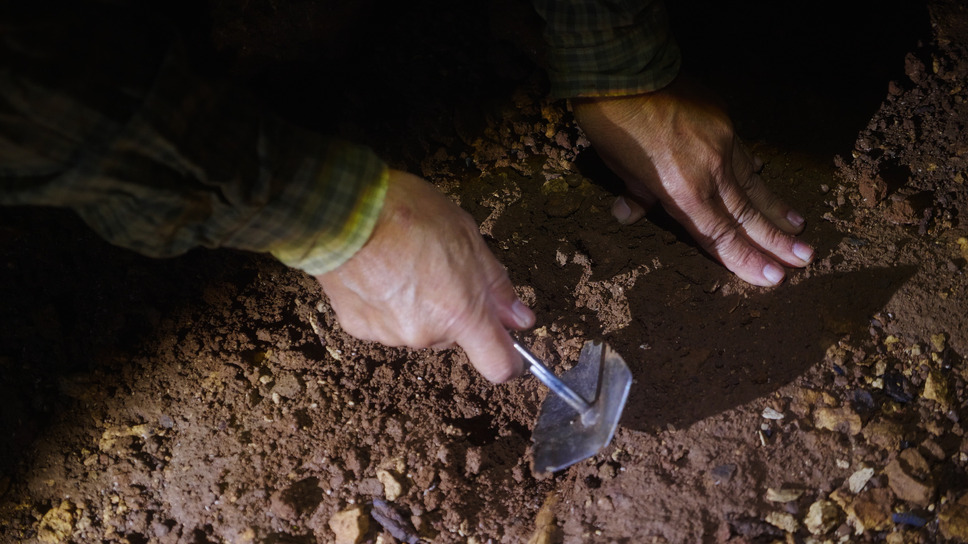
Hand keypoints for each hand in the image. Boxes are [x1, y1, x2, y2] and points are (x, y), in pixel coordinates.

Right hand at [316, 170, 534, 382]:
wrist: (342, 213)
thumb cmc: (408, 215)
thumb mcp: (468, 238)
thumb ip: (495, 285)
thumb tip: (520, 318)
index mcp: (462, 314)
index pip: (498, 365)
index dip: (509, 361)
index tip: (509, 347)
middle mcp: (427, 334)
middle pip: (453, 337)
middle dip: (453, 311)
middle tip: (440, 268)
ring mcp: (391, 334)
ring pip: (418, 328)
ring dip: (417, 305)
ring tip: (402, 263)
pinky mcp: (359, 328)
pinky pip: (384, 322)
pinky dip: (385, 303)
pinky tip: (377, 271)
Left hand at [572, 78, 813, 285]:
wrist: (626, 70)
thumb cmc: (613, 125)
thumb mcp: (619, 167)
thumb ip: (636, 194)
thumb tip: (628, 214)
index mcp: (683, 192)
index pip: (720, 235)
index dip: (747, 259)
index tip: (774, 278)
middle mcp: (710, 172)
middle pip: (748, 214)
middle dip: (777, 240)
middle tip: (806, 258)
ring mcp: (722, 143)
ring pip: (754, 183)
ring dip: (777, 208)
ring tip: (800, 227)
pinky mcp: (725, 120)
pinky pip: (744, 153)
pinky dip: (756, 171)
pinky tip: (767, 180)